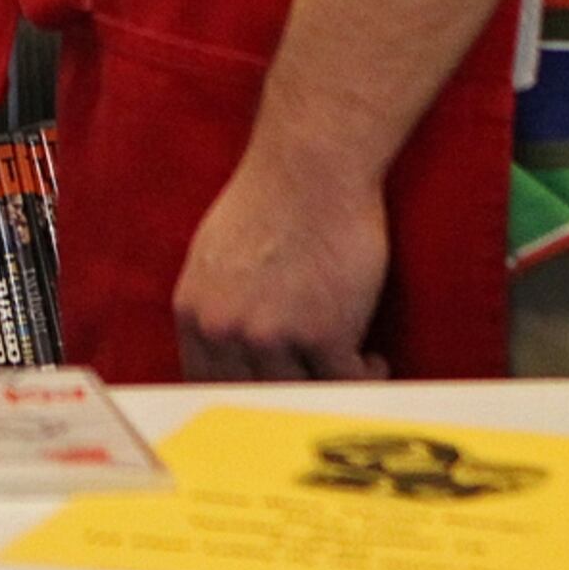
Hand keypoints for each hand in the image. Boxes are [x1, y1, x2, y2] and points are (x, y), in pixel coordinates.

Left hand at [170, 147, 391, 381]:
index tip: (266, 403)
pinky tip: (373, 363)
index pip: (205, 382)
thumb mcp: (215, 255)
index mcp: (195, 312)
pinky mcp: (324, 334)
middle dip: (286, 401)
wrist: (311, 166)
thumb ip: (216, 305)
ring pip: (302, 394)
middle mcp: (225, 330)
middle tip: (315, 394)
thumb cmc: (271, 197)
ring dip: (329, 390)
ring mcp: (273, 336)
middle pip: (253, 397)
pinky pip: (347, 381)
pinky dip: (365, 377)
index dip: (240, 397)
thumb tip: (227, 345)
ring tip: (348, 374)